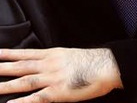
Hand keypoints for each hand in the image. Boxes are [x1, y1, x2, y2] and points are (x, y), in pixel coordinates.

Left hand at [0, 48, 122, 102]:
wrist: (110, 66)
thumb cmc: (95, 62)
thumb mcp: (72, 54)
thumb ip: (56, 59)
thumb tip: (45, 63)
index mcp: (53, 54)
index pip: (25, 54)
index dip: (8, 54)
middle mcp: (49, 65)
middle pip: (19, 66)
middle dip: (1, 67)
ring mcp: (53, 78)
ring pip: (23, 81)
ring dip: (5, 84)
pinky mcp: (58, 92)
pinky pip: (36, 98)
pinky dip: (21, 102)